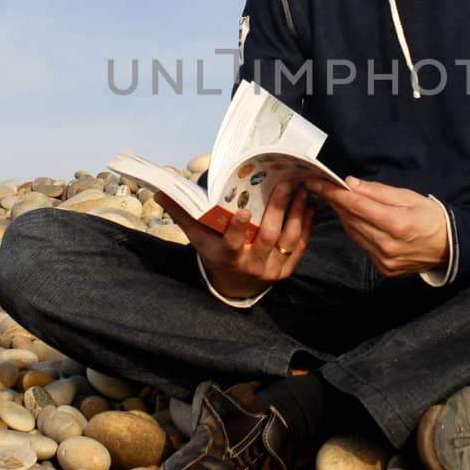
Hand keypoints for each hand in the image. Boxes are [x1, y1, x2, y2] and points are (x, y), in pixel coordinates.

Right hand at [154, 181, 316, 299]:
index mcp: (228, 258)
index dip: (237, 229)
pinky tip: (308, 204)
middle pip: (268, 237)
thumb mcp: (199, 238)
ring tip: (301, 189)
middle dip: (277, 209)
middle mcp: (252, 266)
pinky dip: (306, 224)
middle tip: (284, 183)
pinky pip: (300, 245)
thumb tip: (160, 193)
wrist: (236, 285)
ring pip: (288, 239)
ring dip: (296, 213)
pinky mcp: (288, 269)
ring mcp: (272, 269)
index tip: (242, 211)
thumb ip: (184, 215)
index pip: (233, 245)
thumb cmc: (215, 253)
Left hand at [305, 176, 447, 277]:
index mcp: (397, 224)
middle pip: (351, 219)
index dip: (334, 193)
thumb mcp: (409, 196)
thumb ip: (378, 191)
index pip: (356, 205)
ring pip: (353, 233)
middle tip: (325, 187)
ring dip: (344, 216)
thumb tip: (351, 184)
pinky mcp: (383, 268)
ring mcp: (385, 260)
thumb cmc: (431, 217)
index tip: (317, 182)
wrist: (449, 247)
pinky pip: (361, 245)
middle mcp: (388, 245)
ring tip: (340, 200)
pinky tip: (356, 219)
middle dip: (336, 202)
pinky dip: (355, 230)